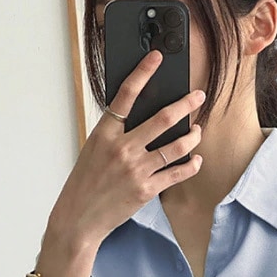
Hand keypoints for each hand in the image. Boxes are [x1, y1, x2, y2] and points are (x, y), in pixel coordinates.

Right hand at [46, 48, 204, 252]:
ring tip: (198, 131)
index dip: (143, 72)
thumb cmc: (84, 183)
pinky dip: (191, 165)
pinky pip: (177, 174)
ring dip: (192, 136)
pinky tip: (196, 159)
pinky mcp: (147, 190)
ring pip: (176, 146)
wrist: (78, 219)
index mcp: (104, 134)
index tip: (157, 58)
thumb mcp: (93, 150)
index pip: (126, 95)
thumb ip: (115, 134)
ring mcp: (136, 170)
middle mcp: (122, 149)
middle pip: (162, 119)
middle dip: (185, 105)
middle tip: (199, 96)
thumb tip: (141, 119)